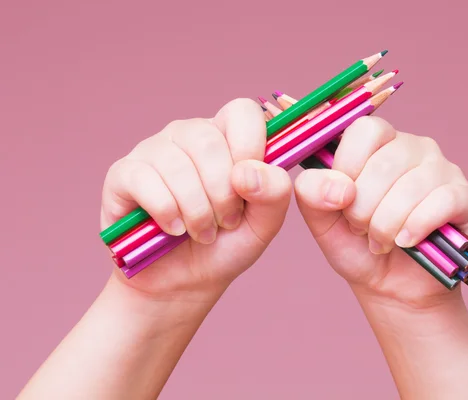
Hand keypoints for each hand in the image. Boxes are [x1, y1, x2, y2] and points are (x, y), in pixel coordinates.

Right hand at [100, 98, 291, 298]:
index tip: (248, 188)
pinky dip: (166, 212)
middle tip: (226, 222)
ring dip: (196, 209)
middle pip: (207, 141)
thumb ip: (274, 193)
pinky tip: (174, 230)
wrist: (184, 282)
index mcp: (227, 137)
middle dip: (223, 192)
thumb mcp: (264, 224)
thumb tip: (248, 170)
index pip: (242, 111)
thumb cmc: (225, 245)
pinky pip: (144, 180)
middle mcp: (189, 135)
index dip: (250, 146)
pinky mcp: (123, 174)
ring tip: (202, 233)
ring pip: (177, 164)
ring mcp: (153, 150)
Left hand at [294, 116, 467, 307]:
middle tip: (361, 229)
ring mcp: (442, 169)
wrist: (390, 285)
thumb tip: (339, 188)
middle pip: (384, 164)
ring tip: (381, 240)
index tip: (342, 200)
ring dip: (387, 225)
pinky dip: (417, 228)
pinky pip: (441, 202)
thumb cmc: (356, 245)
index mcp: (377, 143)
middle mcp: (413, 147)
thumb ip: (312, 192)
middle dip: (363, 208)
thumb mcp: (321, 219)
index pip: (365, 130)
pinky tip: (407, 242)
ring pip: (411, 187)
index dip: (348, 167)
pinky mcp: (465, 197)